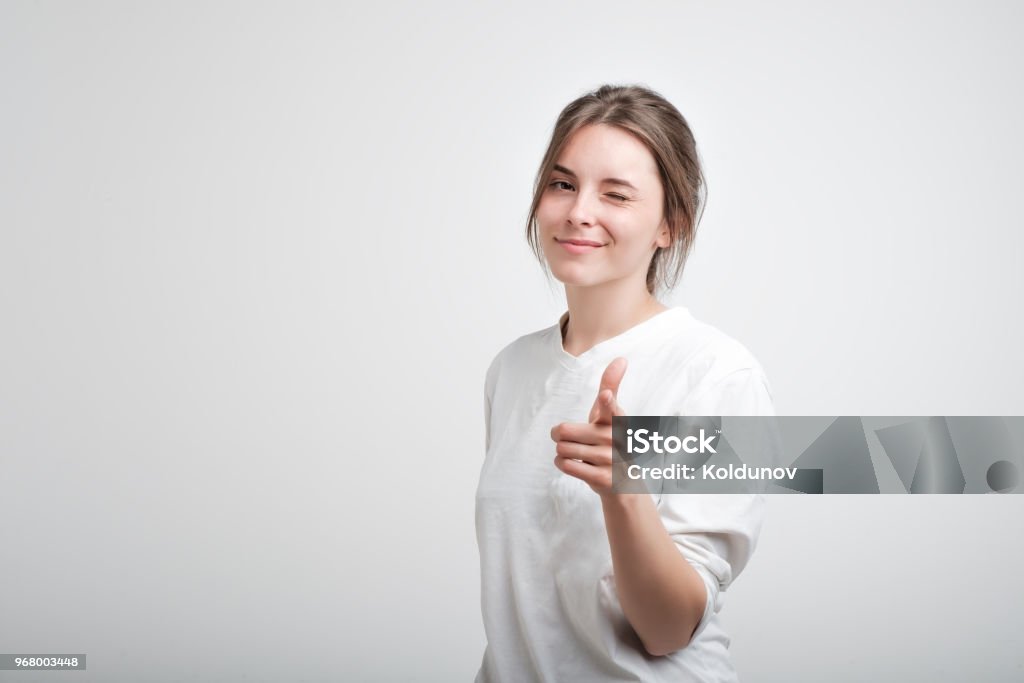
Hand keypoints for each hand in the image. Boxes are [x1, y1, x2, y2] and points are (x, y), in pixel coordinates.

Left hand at [551, 357, 627, 495]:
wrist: (624, 480)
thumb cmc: (611, 438)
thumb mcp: (610, 414)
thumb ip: (611, 386)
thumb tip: (621, 358)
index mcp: (617, 420)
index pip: (612, 407)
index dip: (607, 401)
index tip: (606, 396)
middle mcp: (615, 439)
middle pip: (564, 431)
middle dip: (559, 435)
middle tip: (573, 439)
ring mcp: (610, 460)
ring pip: (562, 449)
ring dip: (563, 451)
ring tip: (580, 453)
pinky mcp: (602, 479)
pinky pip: (566, 465)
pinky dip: (563, 463)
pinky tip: (575, 464)